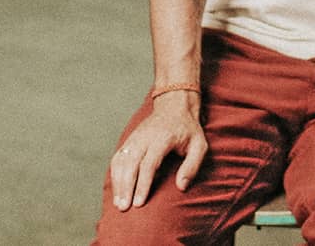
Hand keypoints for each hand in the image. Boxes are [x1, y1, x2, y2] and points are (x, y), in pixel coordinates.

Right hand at [107, 94, 205, 210]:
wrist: (175, 106)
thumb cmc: (188, 129)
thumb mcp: (199, 145)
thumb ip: (192, 165)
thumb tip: (181, 187)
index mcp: (163, 138)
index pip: (149, 163)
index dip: (142, 184)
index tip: (139, 203)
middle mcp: (145, 137)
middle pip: (131, 163)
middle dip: (126, 187)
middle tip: (124, 208)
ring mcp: (135, 137)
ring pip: (121, 160)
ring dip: (118, 183)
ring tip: (118, 203)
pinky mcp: (130, 139)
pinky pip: (118, 157)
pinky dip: (114, 174)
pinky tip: (116, 189)